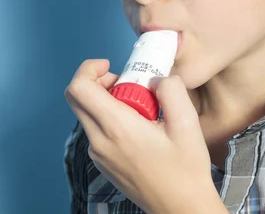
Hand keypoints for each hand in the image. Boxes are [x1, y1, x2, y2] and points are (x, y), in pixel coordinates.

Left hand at [64, 59, 221, 213]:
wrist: (180, 207)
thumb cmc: (185, 169)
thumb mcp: (187, 122)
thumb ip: (171, 89)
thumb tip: (157, 78)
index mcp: (117, 127)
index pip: (79, 88)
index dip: (88, 68)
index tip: (110, 66)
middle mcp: (99, 141)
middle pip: (77, 99)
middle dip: (97, 81)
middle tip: (126, 82)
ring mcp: (98, 155)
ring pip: (86, 114)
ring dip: (104, 100)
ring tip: (139, 106)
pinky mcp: (102, 163)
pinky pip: (95, 130)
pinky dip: (108, 117)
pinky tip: (137, 125)